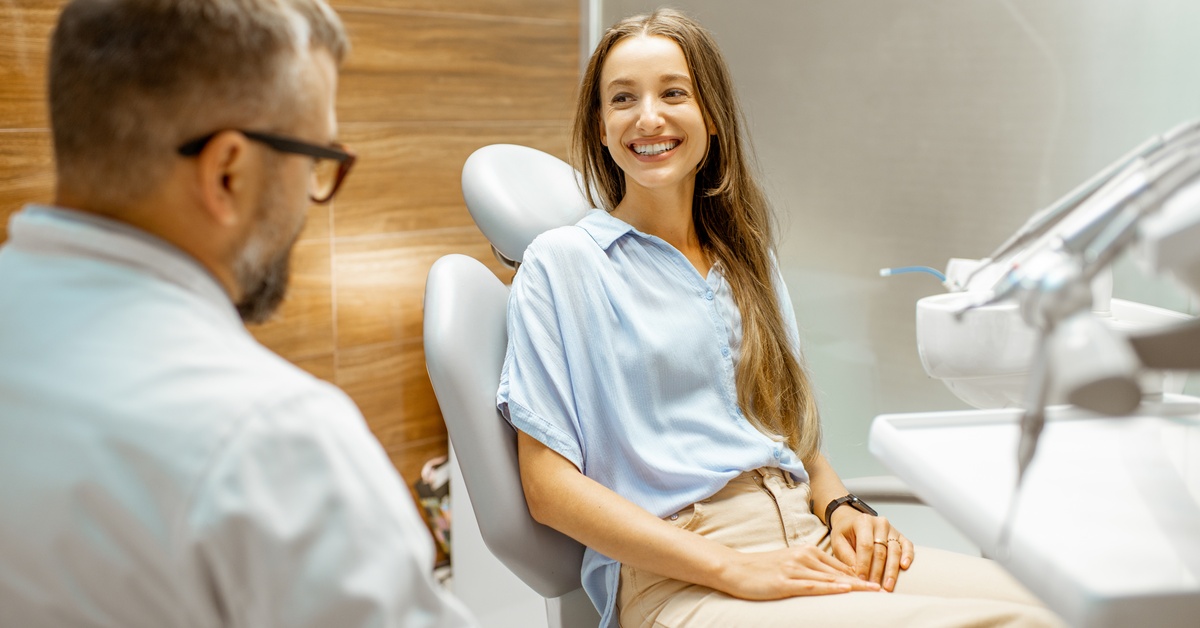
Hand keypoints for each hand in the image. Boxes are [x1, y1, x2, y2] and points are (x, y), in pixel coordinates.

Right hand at [716, 545, 880, 599]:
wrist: (735, 569)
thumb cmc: (761, 569)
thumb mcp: (789, 564)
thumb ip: (810, 569)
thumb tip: (831, 579)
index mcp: (807, 552)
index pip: (840, 565)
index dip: (860, 574)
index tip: (878, 580)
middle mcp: (804, 557)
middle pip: (841, 571)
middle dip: (863, 580)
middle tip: (885, 587)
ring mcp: (795, 569)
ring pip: (831, 578)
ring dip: (854, 585)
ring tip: (874, 591)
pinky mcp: (786, 582)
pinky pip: (813, 586)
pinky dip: (831, 588)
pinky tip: (845, 590)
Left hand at [828, 509, 913, 591]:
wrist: (852, 521)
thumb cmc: (845, 533)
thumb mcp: (838, 542)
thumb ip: (847, 557)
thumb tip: (858, 575)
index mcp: (863, 522)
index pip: (865, 546)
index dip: (864, 564)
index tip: (862, 579)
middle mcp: (880, 524)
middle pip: (881, 551)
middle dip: (877, 572)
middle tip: (874, 587)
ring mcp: (892, 529)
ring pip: (894, 551)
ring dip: (892, 571)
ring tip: (888, 586)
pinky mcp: (900, 536)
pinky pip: (907, 546)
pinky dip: (908, 556)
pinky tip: (904, 567)